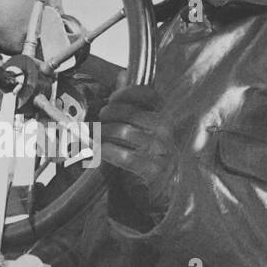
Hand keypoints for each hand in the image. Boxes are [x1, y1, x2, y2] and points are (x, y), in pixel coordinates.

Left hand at [99, 84, 178, 227]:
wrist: (171, 191)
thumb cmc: (155, 157)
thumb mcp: (148, 128)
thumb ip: (135, 102)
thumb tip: (123, 75)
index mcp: (164, 118)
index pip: (148, 95)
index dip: (126, 93)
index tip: (112, 97)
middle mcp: (164, 132)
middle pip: (130, 112)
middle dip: (108, 113)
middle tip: (100, 119)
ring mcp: (159, 151)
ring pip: (123, 131)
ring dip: (102, 132)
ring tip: (94, 135)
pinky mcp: (152, 171)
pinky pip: (124, 156)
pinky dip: (106, 151)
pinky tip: (98, 150)